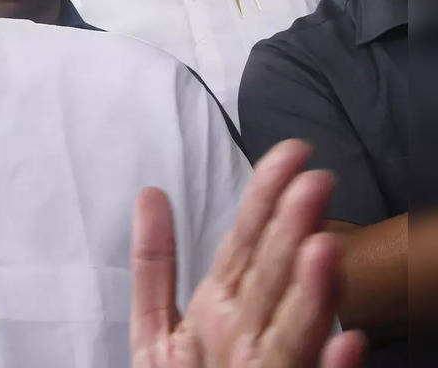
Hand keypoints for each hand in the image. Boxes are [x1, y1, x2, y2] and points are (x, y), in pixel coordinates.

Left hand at [130, 139, 366, 367]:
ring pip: (292, 332)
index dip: (266, 199)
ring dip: (311, 294)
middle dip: (291, 232)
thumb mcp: (157, 330)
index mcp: (222, 310)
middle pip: (272, 278)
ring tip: (323, 251)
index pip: (246, 244)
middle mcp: (249, 338)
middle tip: (313, 183)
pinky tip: (349, 346)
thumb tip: (150, 195)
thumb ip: (155, 265)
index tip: (290, 154)